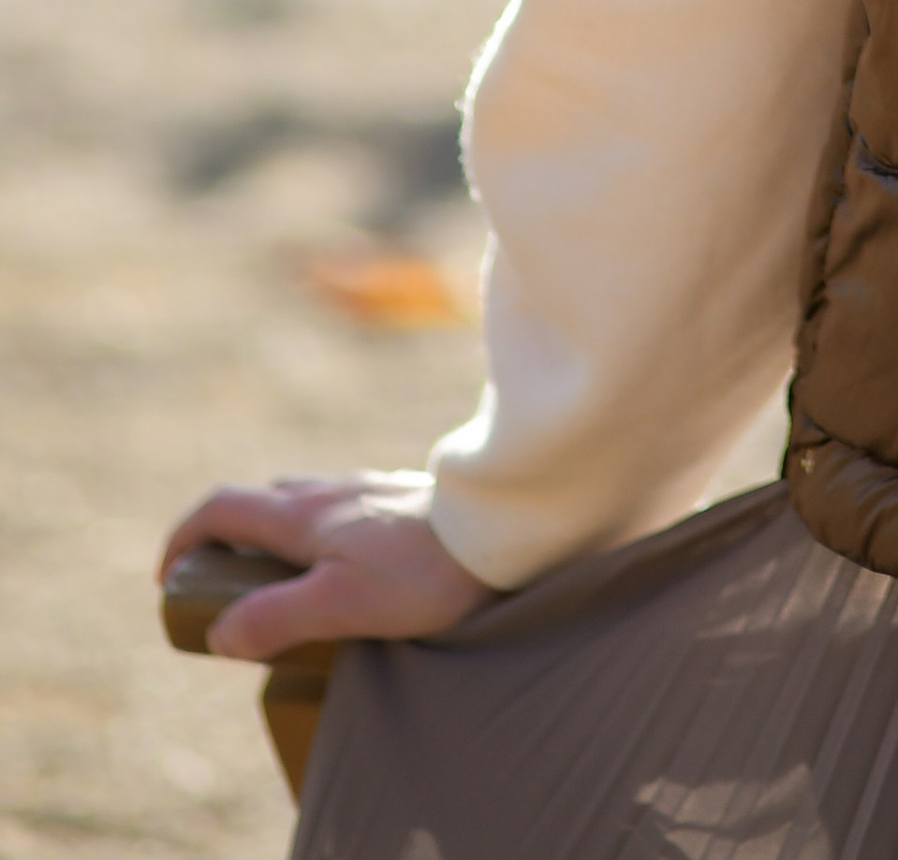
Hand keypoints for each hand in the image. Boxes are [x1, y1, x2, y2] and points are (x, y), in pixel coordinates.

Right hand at [159, 471, 487, 658]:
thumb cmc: (421, 569)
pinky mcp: (400, 502)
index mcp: (303, 513)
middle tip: (224, 590)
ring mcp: (366, 491)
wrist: (502, 529)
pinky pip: (341, 511)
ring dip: (275, 537)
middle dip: (227, 539)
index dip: (182, 538)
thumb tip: (218, 632)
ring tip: (282, 587)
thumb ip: (275, 617)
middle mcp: (329, 491)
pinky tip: (344, 570)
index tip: (169, 579)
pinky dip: (318, 537)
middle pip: (259, 502)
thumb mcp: (340, 604)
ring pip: (303, 503)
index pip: (220, 507)